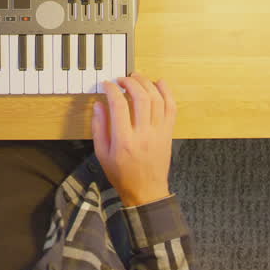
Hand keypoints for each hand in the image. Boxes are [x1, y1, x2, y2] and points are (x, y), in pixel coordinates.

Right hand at [92, 72, 177, 207]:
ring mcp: (158, 133)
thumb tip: (99, 105)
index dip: (112, 90)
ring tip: (137, 77)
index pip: (119, 105)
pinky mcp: (168, 133)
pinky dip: (167, 93)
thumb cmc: (122, 175)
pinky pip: (171, 108)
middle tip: (122, 79)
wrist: (146, 191)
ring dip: (147, 83)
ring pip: (157, 100)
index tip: (107, 84)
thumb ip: (99, 128)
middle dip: (130, 82)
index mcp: (124, 140)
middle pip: (140, 98)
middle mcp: (143, 134)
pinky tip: (159, 84)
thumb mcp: (102, 154)